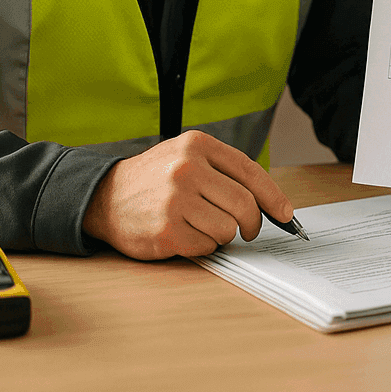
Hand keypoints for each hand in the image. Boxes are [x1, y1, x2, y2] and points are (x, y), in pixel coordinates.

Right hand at [82, 130, 295, 259]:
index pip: (250, 172)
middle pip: (244, 204)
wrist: (104, 197)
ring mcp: (175, 200)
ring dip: (223, 234)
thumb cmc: (155, 180)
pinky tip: (186, 235)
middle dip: (253, 223)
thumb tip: (271, 202)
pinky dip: (204, 245)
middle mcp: (187, 169)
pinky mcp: (166, 230)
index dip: (274, 197)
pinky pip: (207, 246)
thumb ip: (224, 171)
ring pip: (228, 228)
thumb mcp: (187, 157)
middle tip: (248, 230)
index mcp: (197, 145)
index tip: (286, 214)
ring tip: (203, 226)